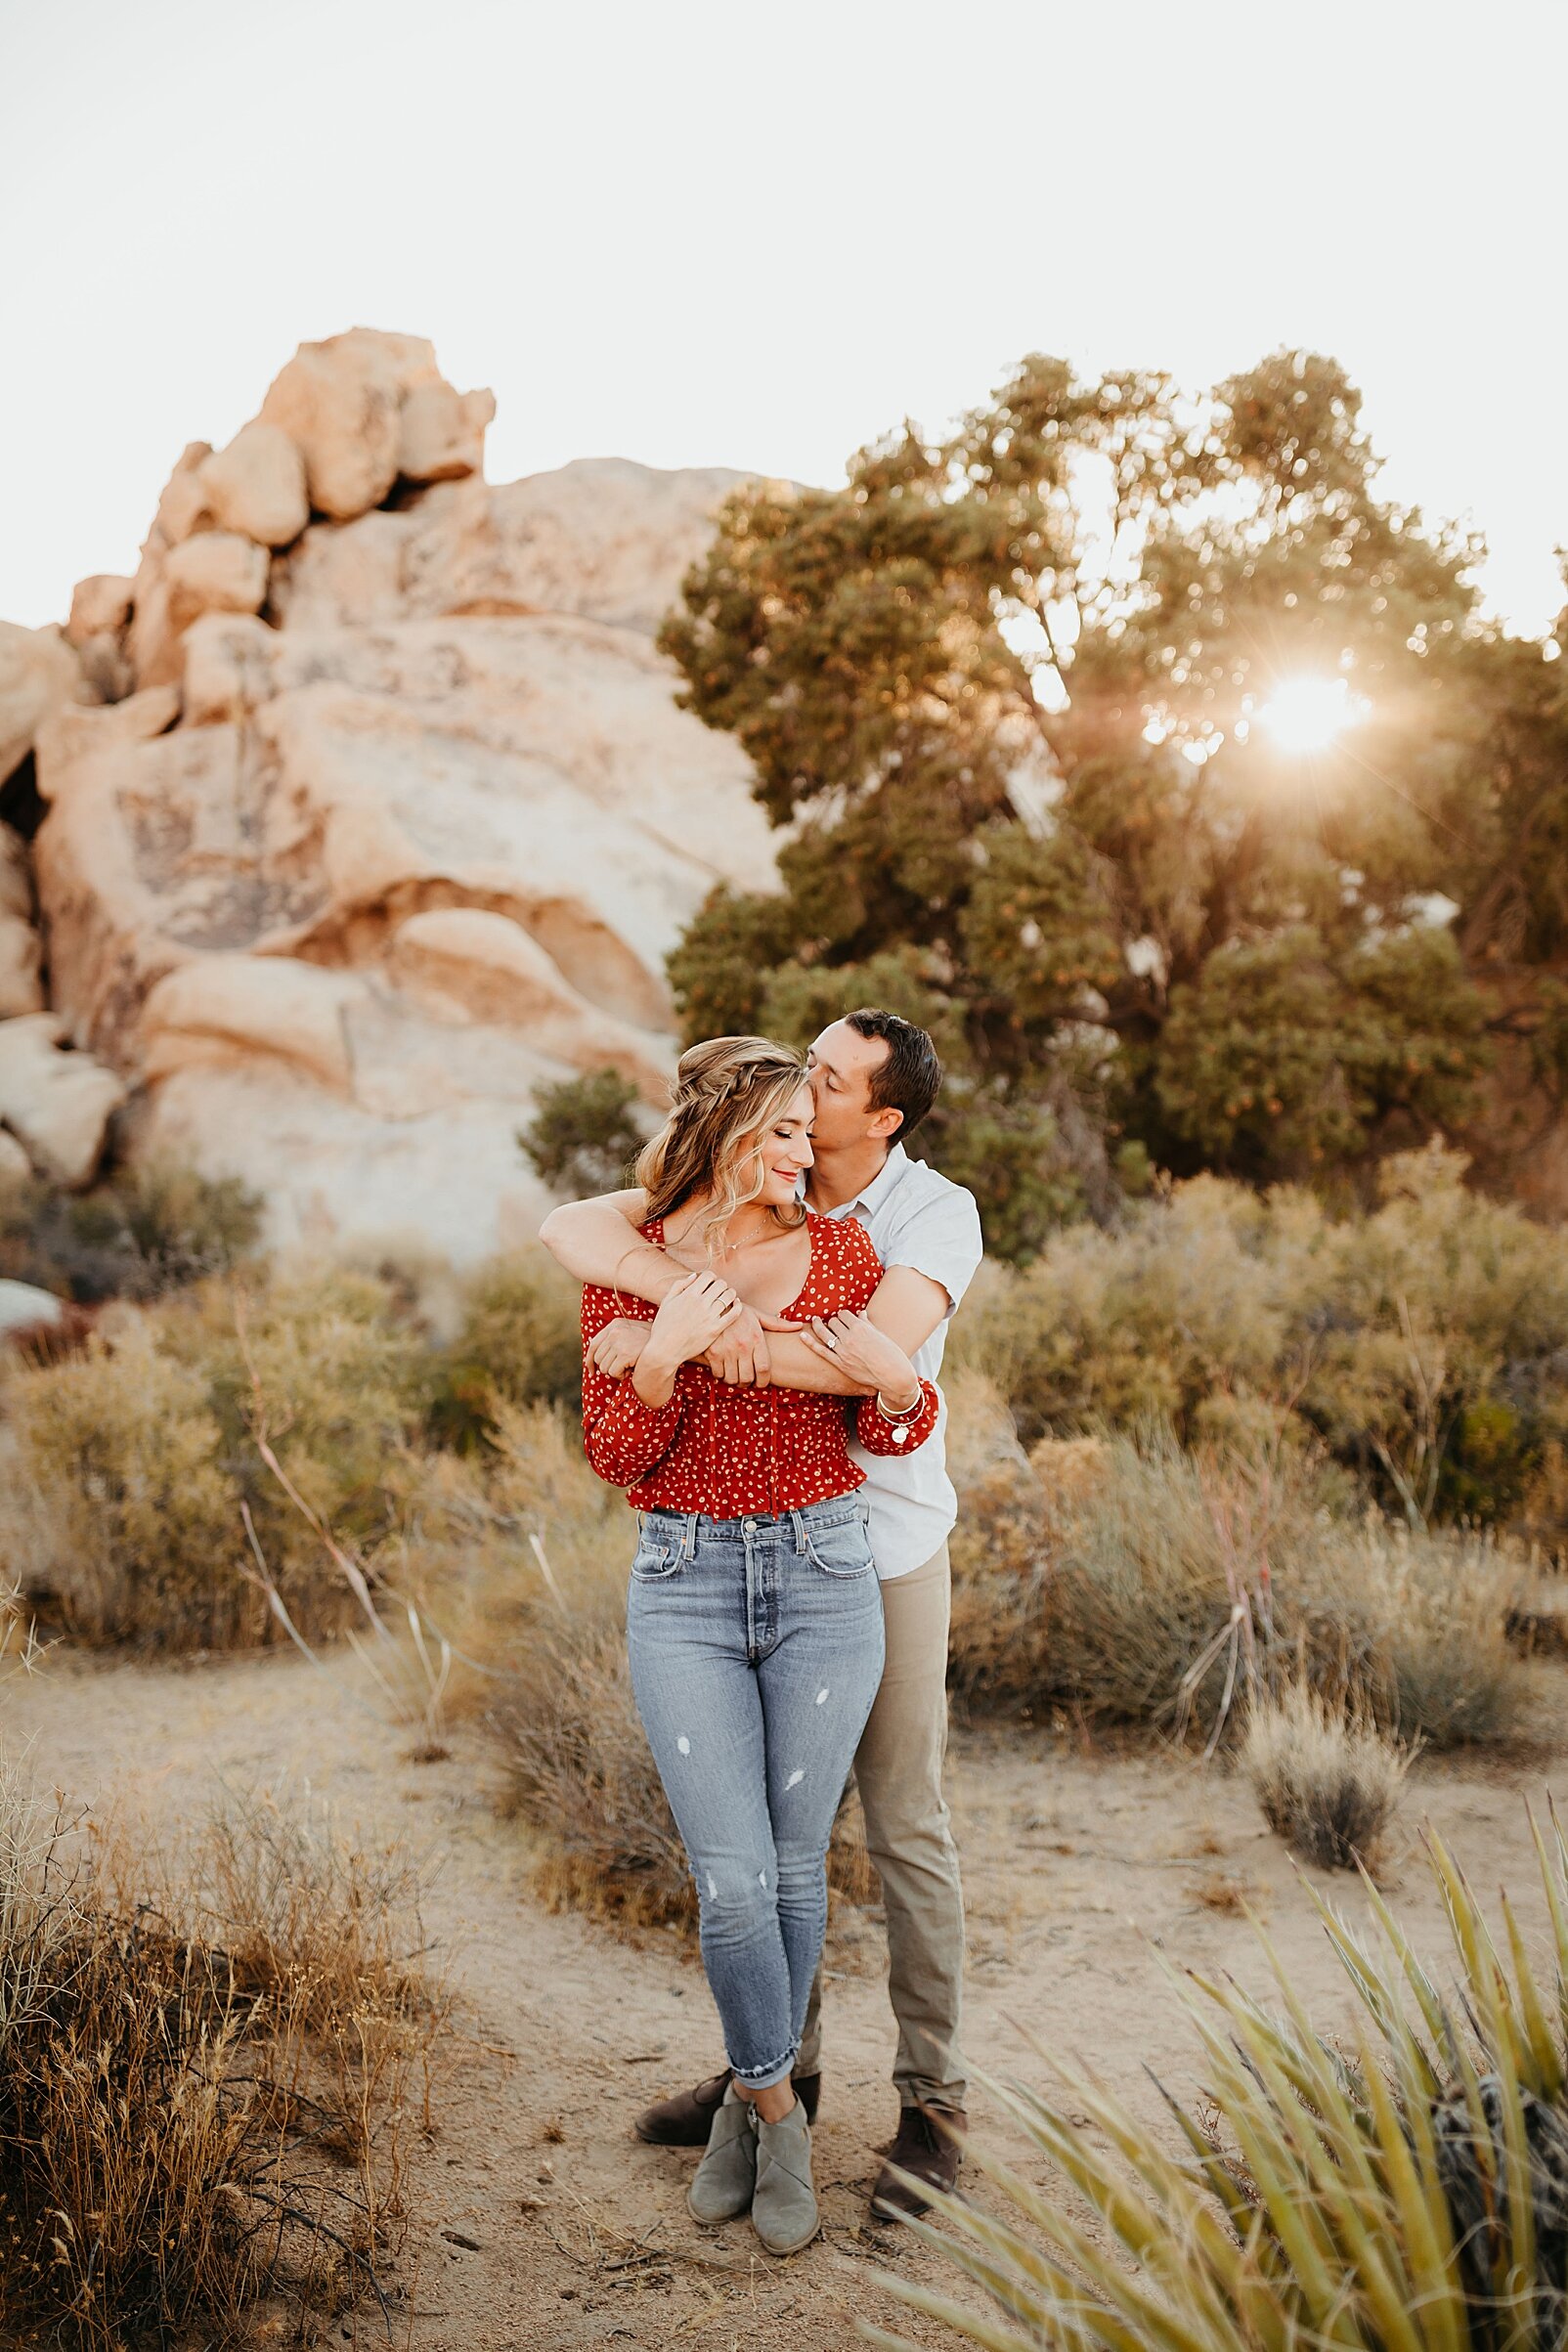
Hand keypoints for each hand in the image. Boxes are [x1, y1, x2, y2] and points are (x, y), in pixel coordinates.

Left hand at [587, 1317, 650, 1378]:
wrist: (668, 1344)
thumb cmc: (649, 1343)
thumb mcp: (630, 1333)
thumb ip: (614, 1339)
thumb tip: (594, 1357)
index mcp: (614, 1324)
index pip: (593, 1344)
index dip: (589, 1360)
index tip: (591, 1371)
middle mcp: (614, 1331)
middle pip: (598, 1359)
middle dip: (608, 1367)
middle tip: (623, 1366)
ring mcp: (619, 1342)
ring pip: (604, 1367)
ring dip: (616, 1371)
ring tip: (629, 1366)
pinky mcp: (625, 1353)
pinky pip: (613, 1372)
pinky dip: (621, 1375)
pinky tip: (631, 1370)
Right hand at [644, 1271, 743, 1369]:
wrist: (665, 1349)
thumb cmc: (663, 1325)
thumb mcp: (667, 1301)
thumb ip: (679, 1285)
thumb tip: (694, 1275)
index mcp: (689, 1294)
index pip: (709, 1276)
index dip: (711, 1277)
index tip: (710, 1283)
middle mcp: (701, 1303)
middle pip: (721, 1284)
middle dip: (721, 1285)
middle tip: (719, 1291)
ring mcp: (709, 1316)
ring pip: (729, 1296)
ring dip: (730, 1294)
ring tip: (727, 1297)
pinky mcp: (715, 1329)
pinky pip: (733, 1314)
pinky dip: (737, 1306)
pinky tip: (736, 1304)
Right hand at [705, 1304, 772, 1387]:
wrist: (711, 1305)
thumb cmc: (737, 1312)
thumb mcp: (757, 1315)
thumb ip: (778, 1324)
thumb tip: (798, 1326)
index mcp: (756, 1338)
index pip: (764, 1368)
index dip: (764, 1381)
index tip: (761, 1383)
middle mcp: (743, 1346)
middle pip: (748, 1378)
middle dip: (748, 1383)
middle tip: (747, 1381)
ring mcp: (726, 1350)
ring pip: (733, 1379)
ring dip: (734, 1381)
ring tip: (735, 1375)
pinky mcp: (712, 1353)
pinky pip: (718, 1374)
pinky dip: (721, 1375)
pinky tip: (723, 1369)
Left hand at [795, 1310, 920, 1404]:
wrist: (893, 1375)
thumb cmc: (892, 1355)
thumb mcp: (880, 1336)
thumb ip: (867, 1324)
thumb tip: (861, 1313)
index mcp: (861, 1328)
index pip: (844, 1314)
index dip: (843, 1315)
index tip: (844, 1318)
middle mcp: (850, 1337)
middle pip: (833, 1322)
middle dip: (834, 1321)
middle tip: (835, 1324)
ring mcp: (843, 1351)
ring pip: (825, 1332)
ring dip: (819, 1325)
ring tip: (815, 1321)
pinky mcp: (840, 1363)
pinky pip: (821, 1350)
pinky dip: (810, 1342)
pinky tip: (802, 1335)